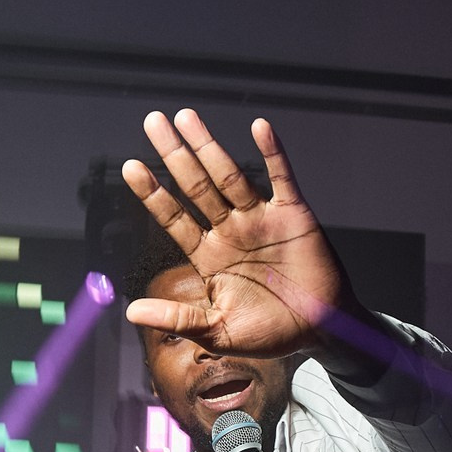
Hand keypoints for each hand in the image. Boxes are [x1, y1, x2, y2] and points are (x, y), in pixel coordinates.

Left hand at [123, 111, 356, 357]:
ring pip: (229, 176)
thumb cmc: (271, 333)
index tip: (130, 167)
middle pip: (196, 186)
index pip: (175, 218)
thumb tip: (132, 311)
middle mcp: (231, 231)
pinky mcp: (294, 215)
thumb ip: (179, 319)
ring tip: (186, 117)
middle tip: (153, 122)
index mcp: (210, 256)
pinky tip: (259, 128)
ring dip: (209, 146)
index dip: (153, 194)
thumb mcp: (219, 333)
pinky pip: (281, 178)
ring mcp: (261, 220)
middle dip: (174, 155)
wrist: (321, 331)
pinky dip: (273, 153)